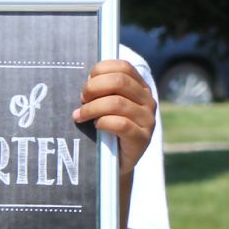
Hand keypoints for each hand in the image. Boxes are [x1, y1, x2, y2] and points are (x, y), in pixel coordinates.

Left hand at [71, 59, 155, 177]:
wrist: (116, 162)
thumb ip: (103, 90)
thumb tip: (87, 81)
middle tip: (81, 99)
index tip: (87, 82)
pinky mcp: (142, 138)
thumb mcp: (107, 105)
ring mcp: (147, 120)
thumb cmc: (108, 128)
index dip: (101, 70)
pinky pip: (120, 124)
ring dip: (92, 108)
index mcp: (140, 87)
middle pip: (119, 81)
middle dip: (94, 88)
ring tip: (80, 115)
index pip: (123, 66)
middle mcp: (148, 100)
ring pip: (117, 103)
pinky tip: (96, 126)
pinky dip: (103, 122)